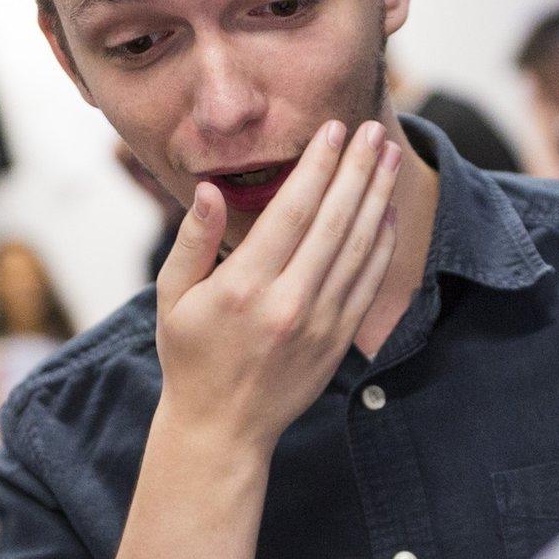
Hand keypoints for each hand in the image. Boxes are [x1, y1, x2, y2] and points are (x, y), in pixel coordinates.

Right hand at [154, 119, 402, 451]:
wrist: (222, 428)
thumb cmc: (190, 356)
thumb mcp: (172, 297)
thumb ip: (193, 241)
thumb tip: (211, 190)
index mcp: (243, 287)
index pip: (292, 212)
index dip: (317, 167)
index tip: (332, 129)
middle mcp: (288, 303)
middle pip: (334, 222)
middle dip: (356, 170)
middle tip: (371, 130)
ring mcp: (319, 324)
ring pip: (359, 248)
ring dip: (377, 198)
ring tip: (386, 157)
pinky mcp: (338, 342)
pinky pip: (368, 283)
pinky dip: (382, 245)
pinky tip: (386, 212)